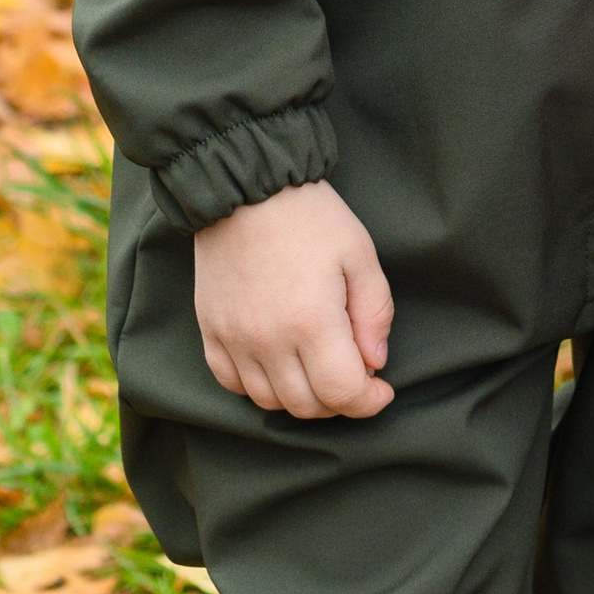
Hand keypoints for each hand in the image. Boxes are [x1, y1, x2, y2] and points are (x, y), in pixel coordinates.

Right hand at [194, 182, 393, 417]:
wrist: (248, 188)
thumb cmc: (311, 217)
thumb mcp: (360, 254)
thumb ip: (375, 313)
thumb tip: (376, 363)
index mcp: (311, 321)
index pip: (341, 393)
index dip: (368, 401)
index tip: (382, 390)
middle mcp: (267, 341)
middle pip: (306, 406)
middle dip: (339, 401)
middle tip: (355, 376)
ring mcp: (234, 340)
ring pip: (269, 402)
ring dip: (301, 398)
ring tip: (320, 370)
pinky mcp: (211, 332)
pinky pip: (233, 384)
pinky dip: (260, 387)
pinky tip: (280, 364)